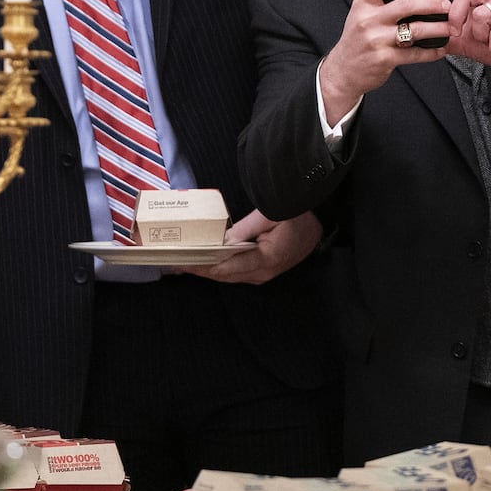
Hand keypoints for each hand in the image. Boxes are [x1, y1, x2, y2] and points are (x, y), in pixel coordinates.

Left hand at [176, 211, 322, 284]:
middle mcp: (263, 273)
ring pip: (226, 276)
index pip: (228, 266)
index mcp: (267, 259)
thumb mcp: (273, 215)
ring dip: (204, 270)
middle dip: (198, 269)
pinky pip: (233, 273)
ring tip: (181, 264)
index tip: (183, 261)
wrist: (317, 226)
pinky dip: (215, 269)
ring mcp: (262, 275)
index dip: (203, 264)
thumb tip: (223, 239)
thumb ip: (246, 227)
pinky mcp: (260, 272)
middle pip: (223, 274)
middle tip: (173, 263)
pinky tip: (200, 263)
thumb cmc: (297, 217)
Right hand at [318, 0, 451, 125]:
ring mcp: (376, 40)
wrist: (343, 71)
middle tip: (446, 5)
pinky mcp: (385, 58)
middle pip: (406, 5)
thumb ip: (380, 3)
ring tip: (449, 27)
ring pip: (415, 29)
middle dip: (432, 4)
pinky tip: (439, 49)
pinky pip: (414, 54)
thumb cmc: (356, 41)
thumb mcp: (360, 16)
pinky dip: (431, 52)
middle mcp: (368, 20)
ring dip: (437, 28)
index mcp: (363, 5)